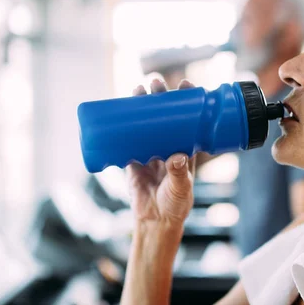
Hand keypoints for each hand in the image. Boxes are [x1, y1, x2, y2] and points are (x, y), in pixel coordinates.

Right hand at [125, 79, 195, 233]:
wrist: (155, 222)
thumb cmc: (175, 205)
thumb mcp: (180, 188)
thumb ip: (179, 173)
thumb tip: (176, 156)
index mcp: (185, 148)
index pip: (187, 119)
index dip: (186, 102)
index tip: (184, 84)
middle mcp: (167, 145)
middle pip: (163, 116)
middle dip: (159, 98)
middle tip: (155, 83)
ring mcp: (148, 151)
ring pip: (144, 124)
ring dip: (139, 107)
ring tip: (137, 90)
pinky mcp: (131, 160)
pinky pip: (125, 140)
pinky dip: (120, 128)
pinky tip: (116, 112)